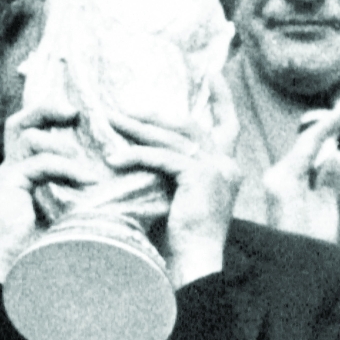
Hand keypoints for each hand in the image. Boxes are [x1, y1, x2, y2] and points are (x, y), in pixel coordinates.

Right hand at [0, 103, 101, 283]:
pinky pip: (38, 163)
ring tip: (86, 167)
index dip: (51, 118)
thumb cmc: (43, 253)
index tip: (79, 119)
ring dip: (62, 146)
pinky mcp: (8, 186)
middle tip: (76, 115)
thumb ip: (75, 196)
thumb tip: (108, 185)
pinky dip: (65, 169)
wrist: (15, 276)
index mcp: (21, 175)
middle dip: (48, 110)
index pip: (29, 132)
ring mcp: (6, 177)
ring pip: (27, 136)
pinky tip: (86, 182)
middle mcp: (9, 171)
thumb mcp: (65, 216)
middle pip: (19, 121)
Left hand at [108, 71, 240, 287]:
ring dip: (138, 130)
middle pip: (189, 126)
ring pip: (171, 138)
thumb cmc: (188, 242)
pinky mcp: (197, 177)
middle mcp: (226, 165)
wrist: (198, 264)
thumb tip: (154, 157)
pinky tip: (114, 160)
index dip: (221, 99)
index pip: (228, 126)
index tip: (211, 75)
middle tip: (126, 108)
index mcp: (228, 170)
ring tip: (112, 123)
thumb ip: (179, 175)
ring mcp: (215, 169)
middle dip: (156, 115)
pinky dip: (136, 157)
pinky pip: (161, 158)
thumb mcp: (186, 200)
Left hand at [261, 96, 339, 241]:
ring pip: (306, 159)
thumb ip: (330, 183)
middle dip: (328, 130)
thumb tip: (335, 154)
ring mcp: (277, 190)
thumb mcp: (326, 218)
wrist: (285, 283)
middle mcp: (276, 180)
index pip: (311, 140)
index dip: (334, 120)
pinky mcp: (281, 200)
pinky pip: (304, 174)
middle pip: (306, 146)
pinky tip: (334, 163)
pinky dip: (320, 167)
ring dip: (325, 148)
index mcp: (284, 180)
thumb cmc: (307, 255)